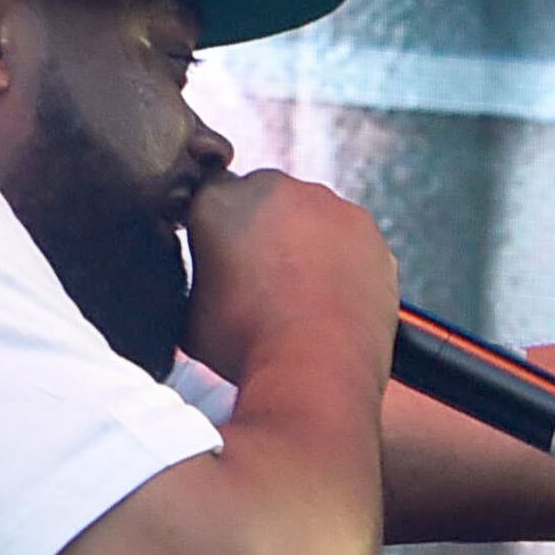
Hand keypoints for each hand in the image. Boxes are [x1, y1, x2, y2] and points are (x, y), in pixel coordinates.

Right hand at [183, 170, 398, 389]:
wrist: (314, 366)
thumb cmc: (246, 346)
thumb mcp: (188, 315)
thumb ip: (193, 279)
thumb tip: (203, 285)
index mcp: (217, 200)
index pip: (209, 201)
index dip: (216, 235)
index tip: (224, 263)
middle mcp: (272, 188)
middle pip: (263, 202)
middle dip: (263, 233)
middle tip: (265, 282)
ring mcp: (325, 204)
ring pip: (309, 217)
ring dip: (305, 243)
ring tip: (302, 295)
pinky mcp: (366, 228)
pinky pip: (348, 237)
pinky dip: (343, 260)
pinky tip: (334, 297)